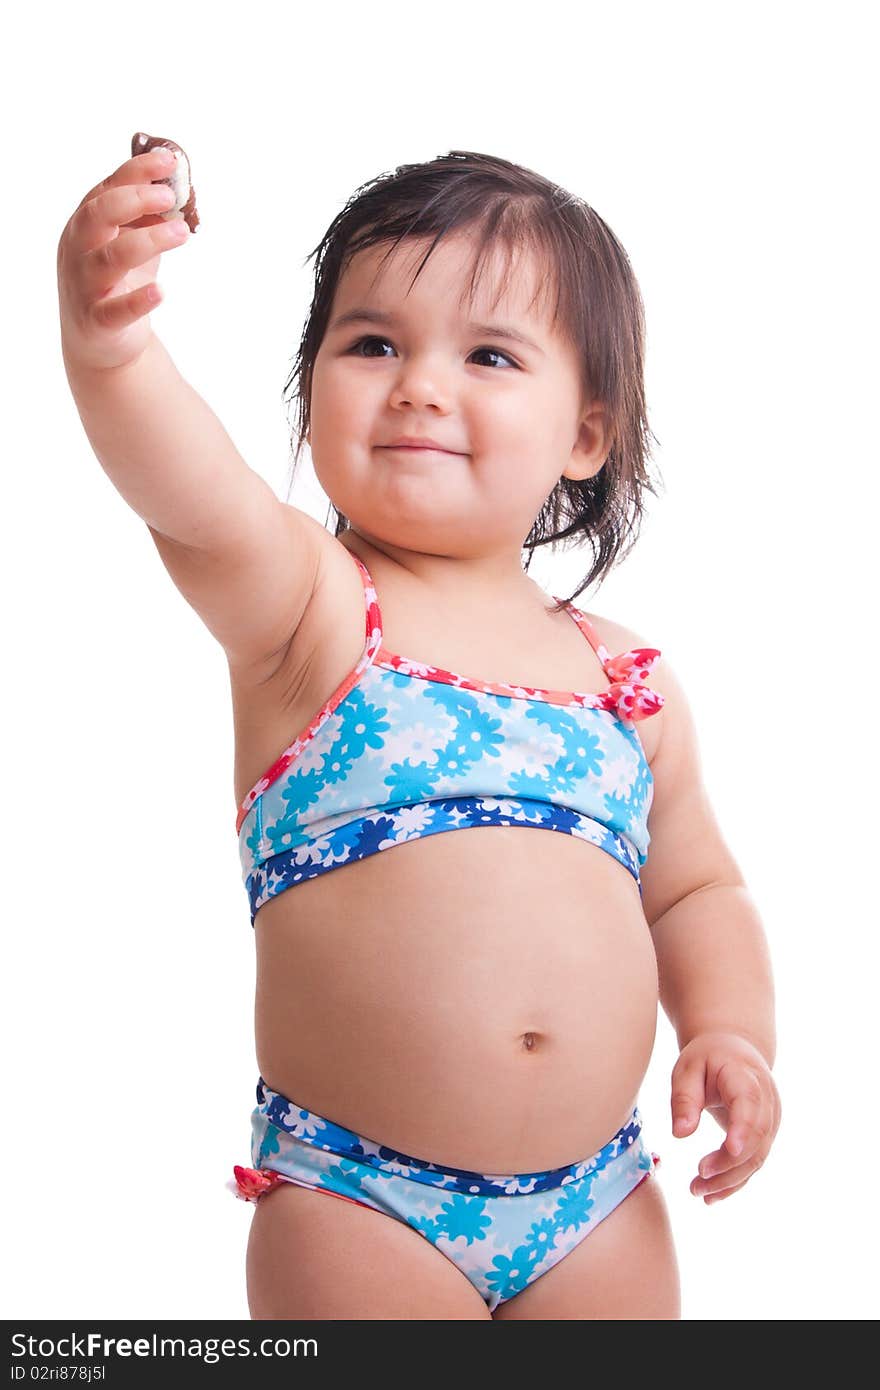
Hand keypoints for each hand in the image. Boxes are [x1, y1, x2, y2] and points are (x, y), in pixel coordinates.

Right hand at [57, 147, 190, 372]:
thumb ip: (147, 218)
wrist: (99, 342)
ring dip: (149, 241)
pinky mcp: (97, 322)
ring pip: (111, 258)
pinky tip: (161, 291)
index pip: (107, 189)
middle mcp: (78, 251)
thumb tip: (178, 188)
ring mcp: (85, 286)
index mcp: (85, 226)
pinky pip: (115, 311)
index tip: (170, 161)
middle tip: (170, 196)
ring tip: (182, 232)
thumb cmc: (117, 283)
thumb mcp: (130, 244)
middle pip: (99, 215)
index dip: (136, 172)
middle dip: (135, 200)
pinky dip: (139, 301)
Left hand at [670, 1031, 780, 1202]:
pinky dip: (735, 1181)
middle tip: (697, 1179)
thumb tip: (680, 1134)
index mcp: (745, 1075)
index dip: (743, 1127)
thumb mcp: (687, 1068)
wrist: (735, 1052)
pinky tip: (712, 1196)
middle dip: (728, 1163)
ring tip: (697, 1191)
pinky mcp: (766, 1135)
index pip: (750, 1102)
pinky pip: (754, 1162)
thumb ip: (684, 1099)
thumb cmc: (707, 1058)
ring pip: (757, 1156)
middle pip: (755, 1137)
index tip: (730, 1149)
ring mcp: (771, 1119)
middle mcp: (766, 1099)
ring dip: (729, 1179)